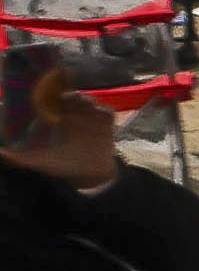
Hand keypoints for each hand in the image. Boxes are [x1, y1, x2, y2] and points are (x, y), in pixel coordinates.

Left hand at [0, 63, 115, 191]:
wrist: (89, 179)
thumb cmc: (62, 169)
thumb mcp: (38, 161)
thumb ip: (18, 157)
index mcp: (60, 123)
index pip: (57, 103)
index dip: (53, 94)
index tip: (49, 91)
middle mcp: (77, 119)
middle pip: (74, 98)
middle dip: (71, 94)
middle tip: (65, 95)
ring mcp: (92, 122)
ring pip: (90, 102)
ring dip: (86, 99)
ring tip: (81, 101)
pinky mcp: (107, 127)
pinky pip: (107, 112)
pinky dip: (103, 109)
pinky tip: (97, 110)